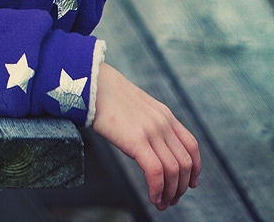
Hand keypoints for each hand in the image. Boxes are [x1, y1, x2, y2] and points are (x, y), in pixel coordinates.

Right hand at [90, 63, 199, 209]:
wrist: (91, 84)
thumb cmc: (106, 96)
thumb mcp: (136, 107)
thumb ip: (148, 124)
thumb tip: (146, 146)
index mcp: (165, 115)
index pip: (191, 146)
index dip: (196, 168)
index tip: (190, 183)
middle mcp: (164, 124)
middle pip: (185, 163)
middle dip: (181, 186)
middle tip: (173, 199)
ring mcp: (152, 132)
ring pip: (173, 171)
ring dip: (171, 192)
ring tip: (163, 203)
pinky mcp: (137, 140)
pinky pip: (155, 172)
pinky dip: (158, 189)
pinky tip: (153, 197)